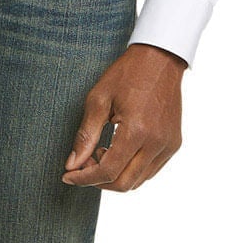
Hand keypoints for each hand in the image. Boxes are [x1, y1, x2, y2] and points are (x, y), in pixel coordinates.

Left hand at [61, 42, 185, 190]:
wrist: (160, 59)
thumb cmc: (126, 75)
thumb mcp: (98, 100)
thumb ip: (85, 136)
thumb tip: (72, 165)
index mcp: (137, 131)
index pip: (108, 171)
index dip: (84, 179)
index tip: (68, 176)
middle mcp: (157, 142)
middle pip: (124, 183)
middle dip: (98, 180)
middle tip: (82, 164)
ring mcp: (168, 145)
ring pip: (138, 181)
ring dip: (115, 175)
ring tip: (100, 152)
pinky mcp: (174, 144)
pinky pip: (150, 171)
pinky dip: (131, 170)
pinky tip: (118, 151)